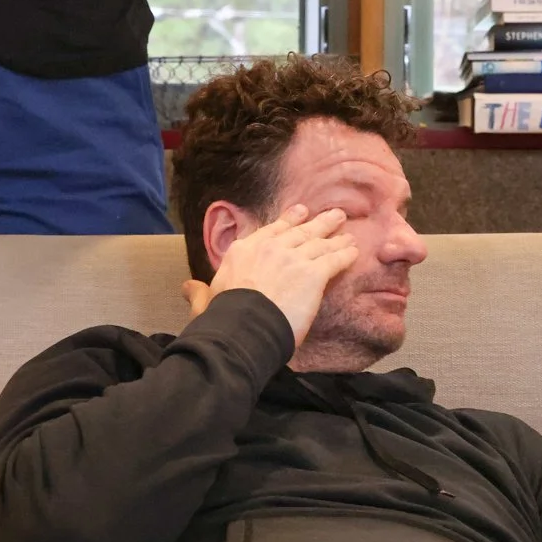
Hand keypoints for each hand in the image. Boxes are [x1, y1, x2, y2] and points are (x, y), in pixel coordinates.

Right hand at [201, 205, 357, 347]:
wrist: (243, 329)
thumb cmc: (223, 318)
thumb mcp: (206, 301)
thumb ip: (199, 291)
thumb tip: (186, 286)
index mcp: (243, 251)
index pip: (270, 231)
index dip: (287, 221)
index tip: (299, 213)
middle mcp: (269, 248)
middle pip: (299, 231)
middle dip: (318, 222)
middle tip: (333, 215)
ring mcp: (293, 258)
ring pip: (319, 242)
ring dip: (336, 236)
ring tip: (348, 231)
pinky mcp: (313, 274)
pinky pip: (334, 260)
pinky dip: (345, 255)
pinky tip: (354, 252)